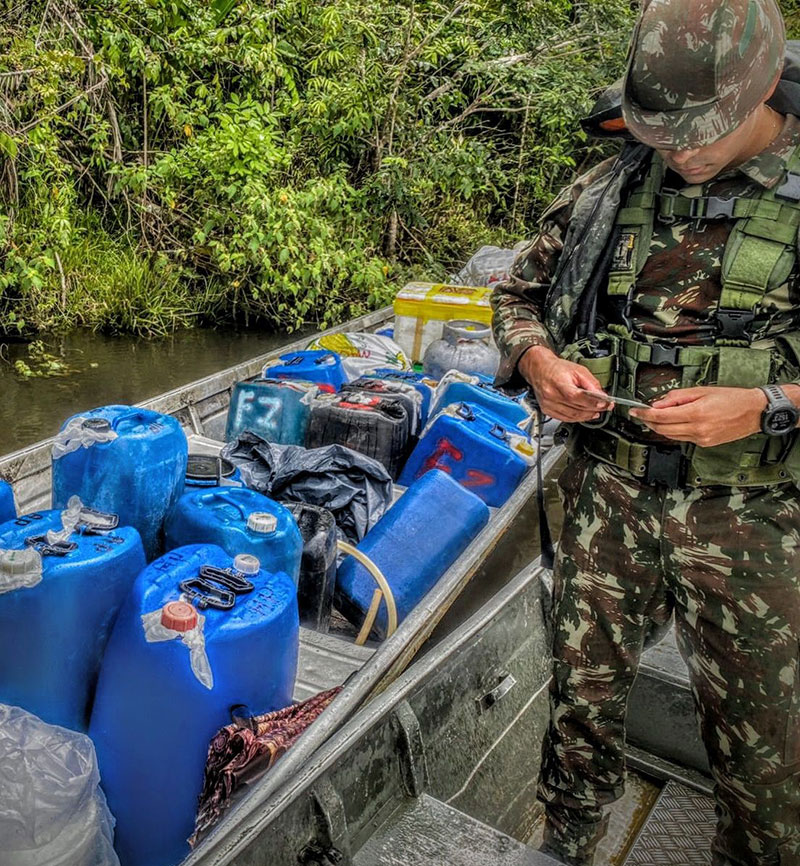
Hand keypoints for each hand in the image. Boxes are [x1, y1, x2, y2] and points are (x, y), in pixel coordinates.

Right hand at [518, 345, 611, 422]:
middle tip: (605, 407)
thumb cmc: (557, 368)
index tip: (605, 404)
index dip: (593, 402)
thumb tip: (602, 396)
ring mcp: (548, 405)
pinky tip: (584, 415)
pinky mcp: (547, 410)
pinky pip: (565, 418)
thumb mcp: (578, 370)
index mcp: (558, 383)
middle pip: (576, 409)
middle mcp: (551, 396)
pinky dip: (577, 418)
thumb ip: (591, 383)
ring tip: (597, 411)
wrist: (540, 369)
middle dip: (594, 409)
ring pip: (572, 416)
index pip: (577, 397)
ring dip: (587, 416)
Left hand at [629, 386, 767, 446]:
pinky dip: (674, 431)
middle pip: (662, 428)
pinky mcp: (705, 443)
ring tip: (656, 417)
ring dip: (660, 427)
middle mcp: (698, 428)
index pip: (661, 416)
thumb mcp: (702, 391)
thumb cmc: (732, 398)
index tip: (635, 411)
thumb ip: (677, 397)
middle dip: (648, 421)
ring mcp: (701, 438)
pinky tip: (674, 423)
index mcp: (696, 413)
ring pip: (670, 435)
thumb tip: (657, 403)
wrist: (754, 412)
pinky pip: (682, 438)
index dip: (644, 414)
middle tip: (641, 414)